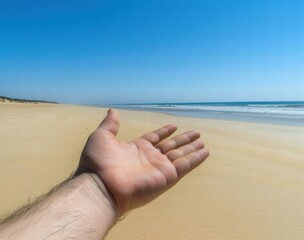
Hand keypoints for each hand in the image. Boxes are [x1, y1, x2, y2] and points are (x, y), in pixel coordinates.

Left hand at [76, 109, 208, 215]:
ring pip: (181, 154)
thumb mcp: (101, 137)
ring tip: (202, 141)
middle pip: (171, 146)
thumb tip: (112, 111)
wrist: (101, 185)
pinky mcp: (167, 176)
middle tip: (196, 133)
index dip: (165, 132)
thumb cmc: (98, 162)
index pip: (155, 138)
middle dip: (183, 139)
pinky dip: (196, 158)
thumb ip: (110, 125)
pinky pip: (185, 165)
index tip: (174, 126)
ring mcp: (159, 167)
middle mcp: (150, 157)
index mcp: (136, 148)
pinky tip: (204, 152)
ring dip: (192, 148)